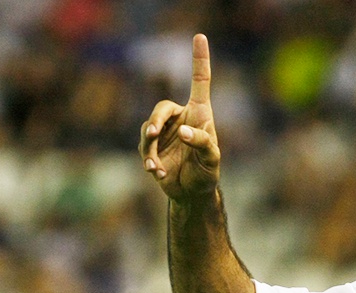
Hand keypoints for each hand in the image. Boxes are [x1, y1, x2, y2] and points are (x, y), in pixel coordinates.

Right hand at [139, 34, 220, 198]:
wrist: (192, 193)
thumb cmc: (207, 173)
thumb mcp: (211, 159)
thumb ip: (202, 143)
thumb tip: (182, 131)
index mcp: (200, 114)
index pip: (199, 82)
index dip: (199, 59)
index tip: (200, 36)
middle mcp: (180, 119)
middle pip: (162, 107)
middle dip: (157, 120)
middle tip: (154, 134)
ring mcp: (165, 133)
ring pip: (149, 130)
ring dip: (151, 147)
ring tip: (156, 167)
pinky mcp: (152, 148)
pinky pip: (144, 148)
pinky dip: (149, 160)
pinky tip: (157, 173)